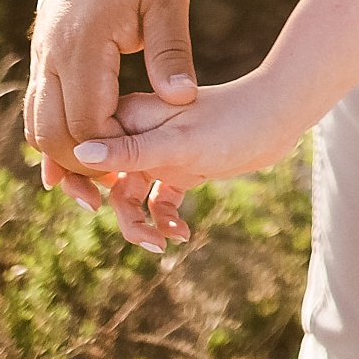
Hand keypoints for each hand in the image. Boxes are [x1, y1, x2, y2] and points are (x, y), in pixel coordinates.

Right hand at [22, 0, 195, 214]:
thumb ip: (172, 51)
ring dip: (60, 158)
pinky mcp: (42, 57)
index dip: (108, 155)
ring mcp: (41, 56)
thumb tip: (182, 98)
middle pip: (51, 134)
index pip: (86, 123)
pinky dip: (51, 137)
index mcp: (83, 45)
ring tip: (95, 187)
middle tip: (114, 192)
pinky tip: (74, 160)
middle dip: (80, 167)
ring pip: (36, 125)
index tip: (135, 174)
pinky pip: (36, 109)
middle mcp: (51, 55)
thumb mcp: (167, 1)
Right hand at [72, 70, 301, 253]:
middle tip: (146, 241)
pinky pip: (160, 201)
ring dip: (144, 223)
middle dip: (121, 214)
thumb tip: (80, 155)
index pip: (86, 150)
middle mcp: (140, 133)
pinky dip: (166, 219)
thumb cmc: (229, 121)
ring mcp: (161, 151)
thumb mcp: (178, 143)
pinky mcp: (182, 166)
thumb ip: (130, 151)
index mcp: (130, 116)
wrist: (280, 115)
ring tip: (165, 243)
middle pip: (109, 181)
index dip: (78, 179)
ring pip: (133, 196)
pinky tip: (183, 233)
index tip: (88, 206)